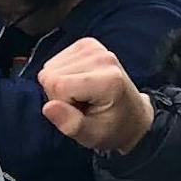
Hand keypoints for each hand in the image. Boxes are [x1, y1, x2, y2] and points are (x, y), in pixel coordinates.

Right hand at [39, 35, 152, 153]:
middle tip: (81, 105)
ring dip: (61, 85)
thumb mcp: (92, 136)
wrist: (132, 115)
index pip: (57, 84)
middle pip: (51, 74)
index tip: (79, 112)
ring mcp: (96, 47)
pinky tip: (80, 84)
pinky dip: (63, 74)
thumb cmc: (112, 128)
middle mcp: (103, 58)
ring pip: (50, 66)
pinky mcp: (88, 44)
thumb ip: (70, 124)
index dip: (60, 103)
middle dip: (59, 94)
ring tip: (83, 96)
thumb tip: (48, 107)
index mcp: (108, 80)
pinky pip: (56, 60)